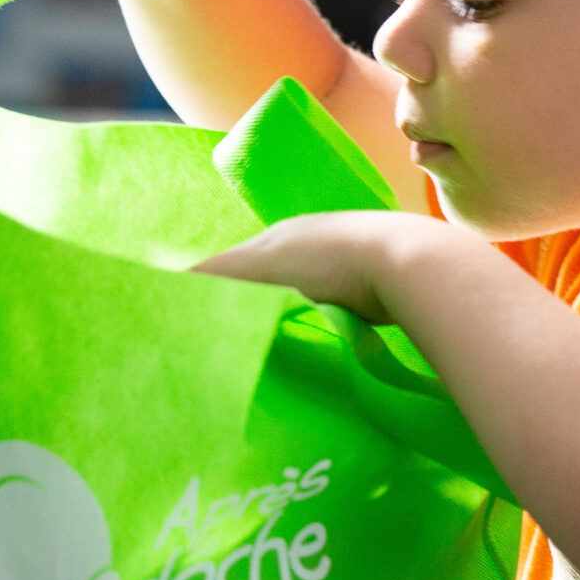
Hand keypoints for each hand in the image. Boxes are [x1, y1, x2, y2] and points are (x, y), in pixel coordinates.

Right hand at [195, 211, 447, 321]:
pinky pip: (338, 308)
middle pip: (274, 278)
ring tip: (281, 344)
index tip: (205, 323)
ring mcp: (349, 262)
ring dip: (294, 315)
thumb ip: (217, 277)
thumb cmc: (329, 261)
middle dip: (257, 304)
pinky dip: (325, 323)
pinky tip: (326, 338)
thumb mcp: (260, 268)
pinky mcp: (377, 286)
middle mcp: (316, 240)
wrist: (408, 263)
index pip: (238, 263)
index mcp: (284, 234)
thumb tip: (170, 290)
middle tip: (240, 340)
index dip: (220, 291)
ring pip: (308, 294)